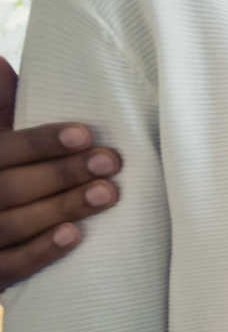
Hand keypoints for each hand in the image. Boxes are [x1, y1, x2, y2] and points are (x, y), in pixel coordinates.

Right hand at [0, 56, 123, 288]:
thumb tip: (1, 63)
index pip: (1, 150)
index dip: (40, 142)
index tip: (86, 133)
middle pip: (8, 188)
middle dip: (61, 174)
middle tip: (111, 163)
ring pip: (10, 226)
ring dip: (60, 209)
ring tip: (107, 195)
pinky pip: (6, 268)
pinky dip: (39, 253)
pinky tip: (74, 237)